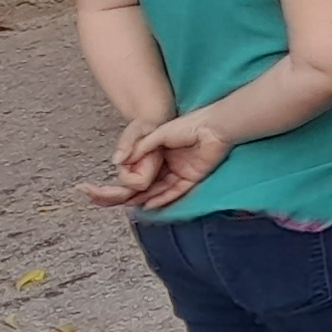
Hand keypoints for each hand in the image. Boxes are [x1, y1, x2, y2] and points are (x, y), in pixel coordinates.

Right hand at [90, 113, 233, 210]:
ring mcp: (181, 170)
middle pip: (150, 182)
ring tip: (133, 206)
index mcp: (160, 152)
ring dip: (148, 198)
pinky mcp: (193, 177)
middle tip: (121, 201)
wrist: (214, 126)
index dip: (130, 179)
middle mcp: (170, 163)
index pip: (142, 170)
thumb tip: (121, 160)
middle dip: (136, 193)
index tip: (118, 186)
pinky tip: (151, 204)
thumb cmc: (188, 125)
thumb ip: (141, 147)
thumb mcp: (159, 134)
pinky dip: (163, 198)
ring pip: (161, 189)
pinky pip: (176, 191)